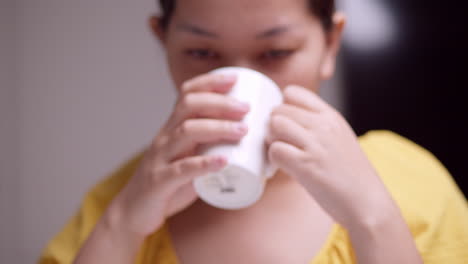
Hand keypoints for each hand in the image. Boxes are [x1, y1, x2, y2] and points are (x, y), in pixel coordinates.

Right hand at [106, 73, 249, 238]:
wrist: (134, 210)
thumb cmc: (169, 182)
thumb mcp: (188, 156)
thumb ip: (210, 147)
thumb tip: (249, 142)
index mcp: (172, 128)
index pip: (187, 94)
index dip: (210, 82)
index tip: (235, 78)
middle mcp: (165, 137)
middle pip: (189, 106)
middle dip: (219, 102)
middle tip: (246, 108)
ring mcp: (161, 158)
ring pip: (186, 132)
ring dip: (217, 127)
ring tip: (242, 130)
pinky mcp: (160, 181)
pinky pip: (181, 169)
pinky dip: (204, 163)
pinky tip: (223, 161)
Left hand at [266, 85, 392, 227]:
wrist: (367, 202)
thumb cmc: (351, 174)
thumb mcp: (339, 137)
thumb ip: (318, 125)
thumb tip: (286, 120)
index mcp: (331, 116)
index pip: (293, 92)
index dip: (282, 107)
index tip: (286, 124)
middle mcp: (324, 125)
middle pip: (278, 110)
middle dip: (273, 127)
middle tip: (281, 143)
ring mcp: (315, 144)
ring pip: (274, 125)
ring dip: (271, 141)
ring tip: (282, 154)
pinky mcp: (306, 165)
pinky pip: (275, 150)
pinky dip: (274, 160)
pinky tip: (284, 167)